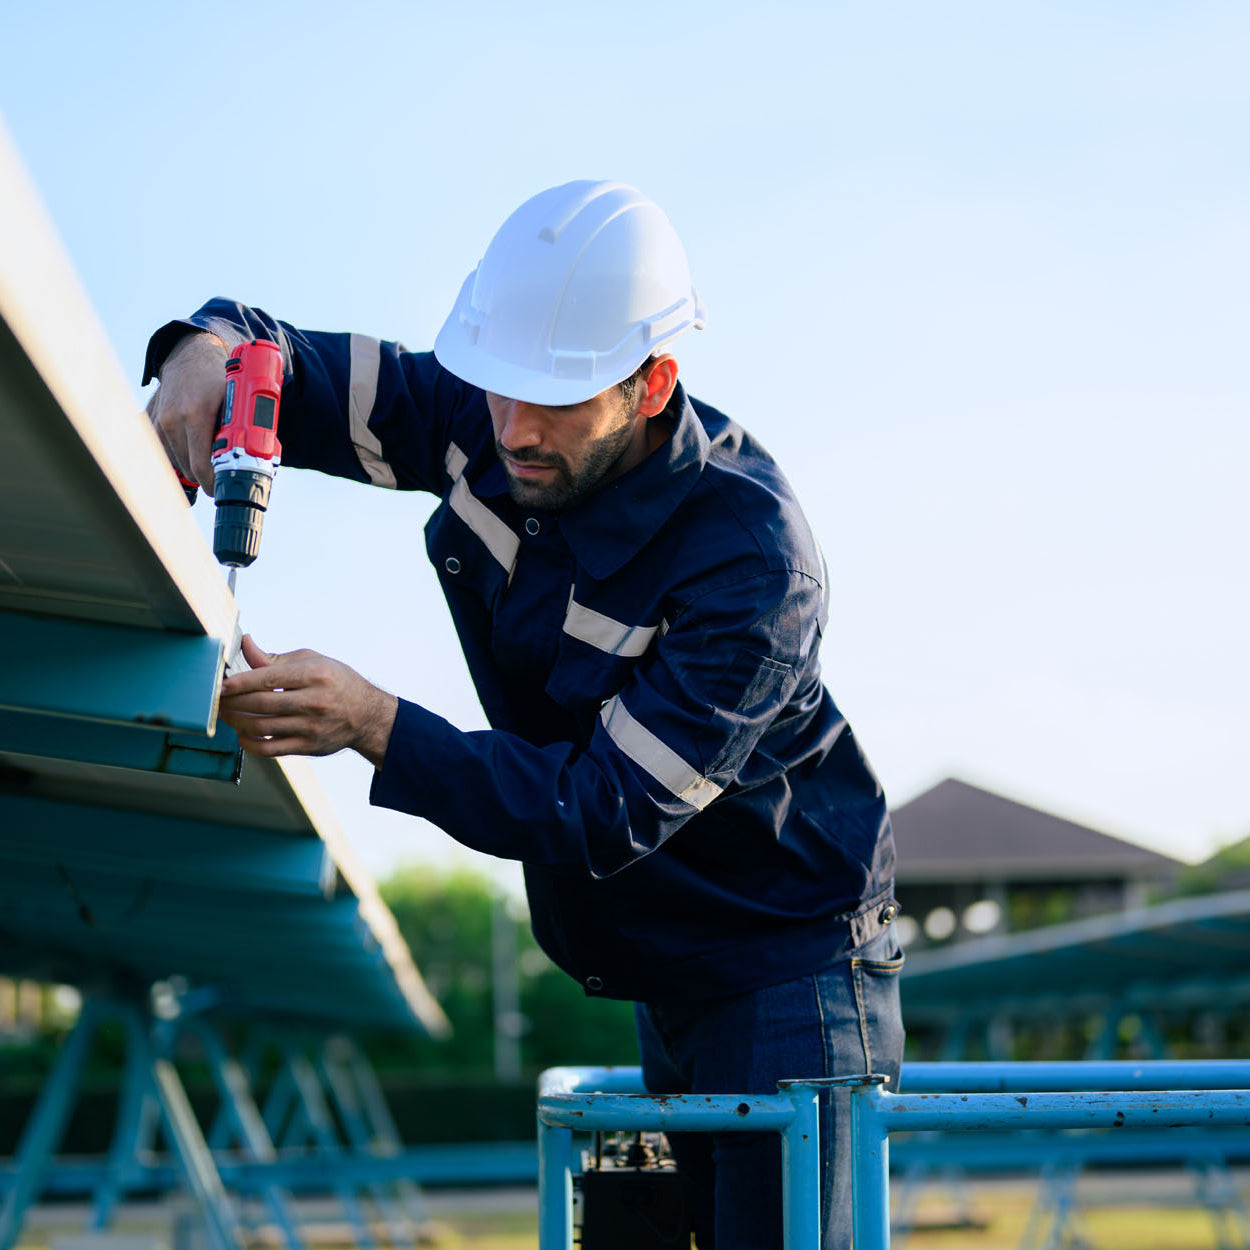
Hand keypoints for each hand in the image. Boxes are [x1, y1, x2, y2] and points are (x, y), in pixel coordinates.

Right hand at [146, 332, 229, 490]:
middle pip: (187, 468)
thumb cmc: (219, 380)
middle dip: (204, 475)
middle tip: (218, 473)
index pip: (200, 466)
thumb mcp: (236, 402)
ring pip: (174, 462)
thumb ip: (238, 430)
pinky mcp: (149, 420)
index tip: (221, 486)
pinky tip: (189, 446)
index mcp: (196, 414)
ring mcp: (157, 420)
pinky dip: (177, 454)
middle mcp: (172, 419)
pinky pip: (162, 451)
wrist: (192, 356)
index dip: (212, 482)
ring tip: (205, 455)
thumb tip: (249, 462)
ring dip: (190, 465)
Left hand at [218, 636, 398, 766]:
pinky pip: (270, 749)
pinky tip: (242, 733)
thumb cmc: (336, 682)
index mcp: (315, 675)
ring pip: (261, 728)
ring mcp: (312, 728)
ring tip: (226, 714)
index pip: (268, 678)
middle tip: (217, 699)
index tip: (220, 684)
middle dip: (232, 702)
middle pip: (261, 704)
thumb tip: (245, 644)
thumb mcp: (312, 661)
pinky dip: (249, 742)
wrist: (367, 716)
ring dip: (236, 721)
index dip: (239, 682)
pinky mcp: (309, 748)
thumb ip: (274, 659)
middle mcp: (315, 702)